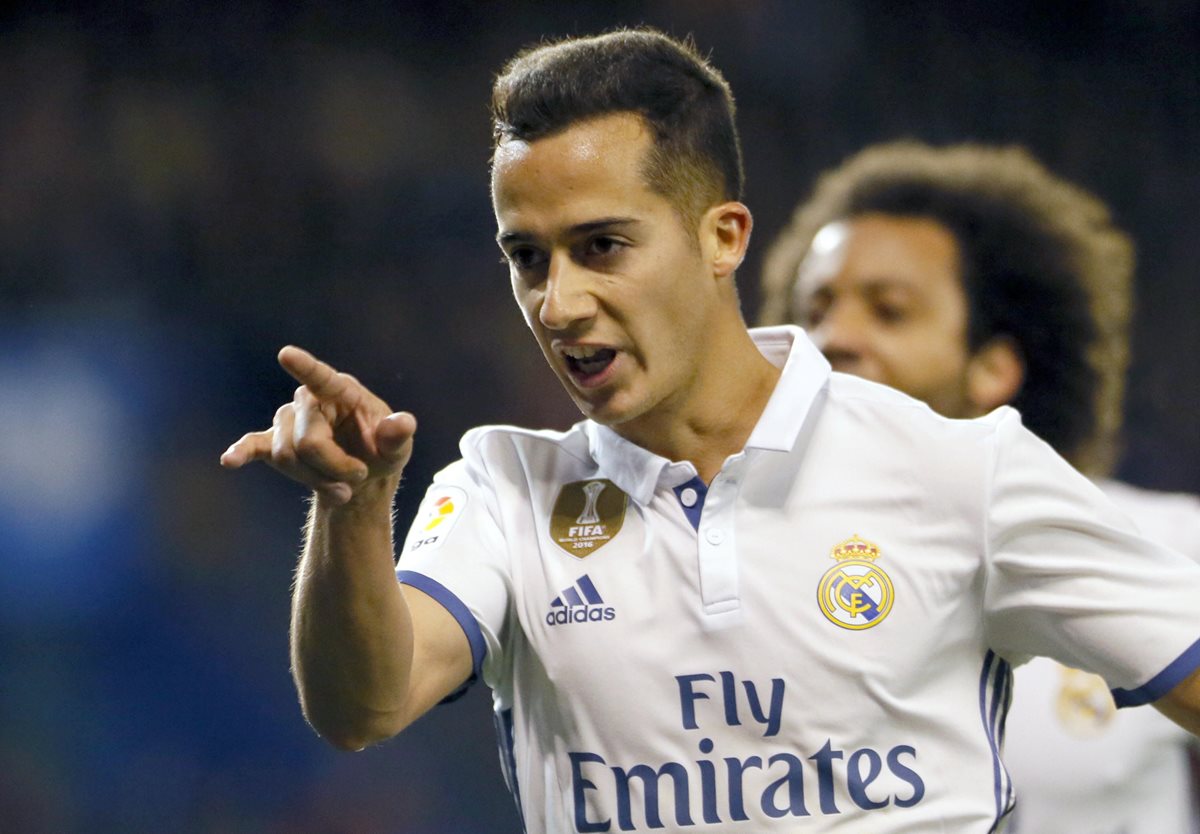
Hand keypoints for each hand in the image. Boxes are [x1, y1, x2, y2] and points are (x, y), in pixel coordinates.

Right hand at [220, 346, 415, 504]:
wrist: (362, 475)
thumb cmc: (381, 450)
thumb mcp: (398, 446)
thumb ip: (398, 435)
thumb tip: (404, 424)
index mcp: (341, 391)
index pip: (321, 378)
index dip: (305, 367)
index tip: (286, 354)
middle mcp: (309, 400)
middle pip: (306, 440)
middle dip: (333, 467)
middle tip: (359, 478)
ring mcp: (289, 420)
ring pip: (287, 455)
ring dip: (316, 480)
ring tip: (343, 490)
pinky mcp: (274, 441)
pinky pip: (255, 445)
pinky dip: (242, 453)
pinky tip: (230, 460)